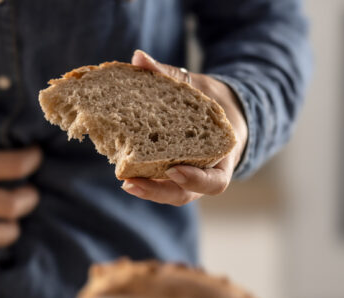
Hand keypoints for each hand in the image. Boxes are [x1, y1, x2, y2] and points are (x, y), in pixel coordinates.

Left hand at [121, 50, 248, 205]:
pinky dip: (142, 176)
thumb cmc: (211, 100)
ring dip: (147, 189)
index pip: (215, 182)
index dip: (195, 179)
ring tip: (124, 182)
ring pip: (170, 192)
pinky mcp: (170, 173)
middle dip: (158, 191)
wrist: (219, 110)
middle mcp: (205, 172)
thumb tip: (138, 58)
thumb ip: (170, 75)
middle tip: (130, 183)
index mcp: (223, 156)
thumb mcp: (198, 86)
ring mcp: (188, 176)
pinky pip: (159, 180)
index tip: (173, 169)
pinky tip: (120, 167)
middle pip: (184, 194)